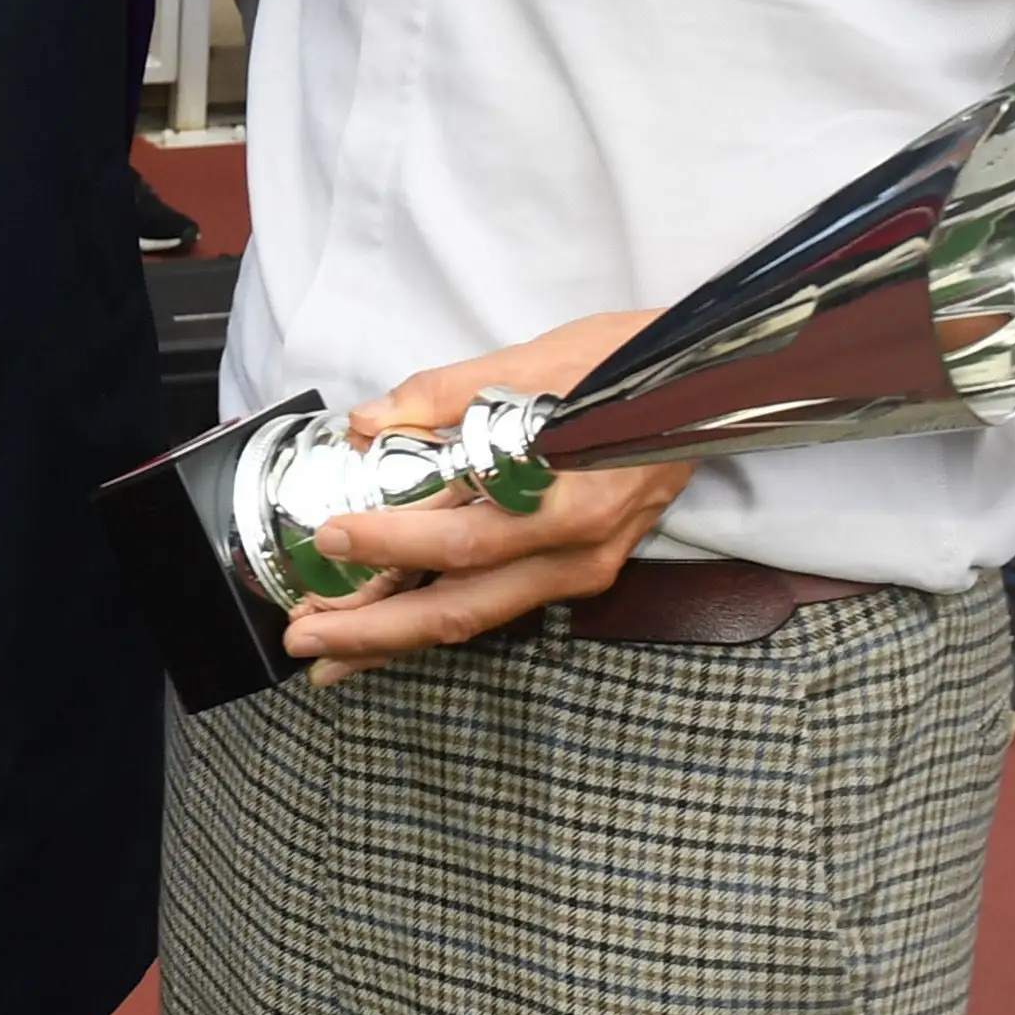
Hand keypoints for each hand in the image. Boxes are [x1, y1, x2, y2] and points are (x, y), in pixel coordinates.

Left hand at [280, 312, 686, 679]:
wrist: (709, 386)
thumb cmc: (628, 366)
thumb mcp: (538, 359)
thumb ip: (446, 390)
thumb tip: (368, 420)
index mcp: (569, 500)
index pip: (464, 539)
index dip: (393, 544)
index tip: (332, 535)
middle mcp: (576, 552)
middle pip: (463, 608)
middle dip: (377, 632)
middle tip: (305, 640)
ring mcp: (582, 570)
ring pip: (476, 618)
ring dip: (398, 638)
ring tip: (330, 654)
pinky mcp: (580, 571)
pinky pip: (497, 604)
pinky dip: (438, 615)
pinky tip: (391, 623)